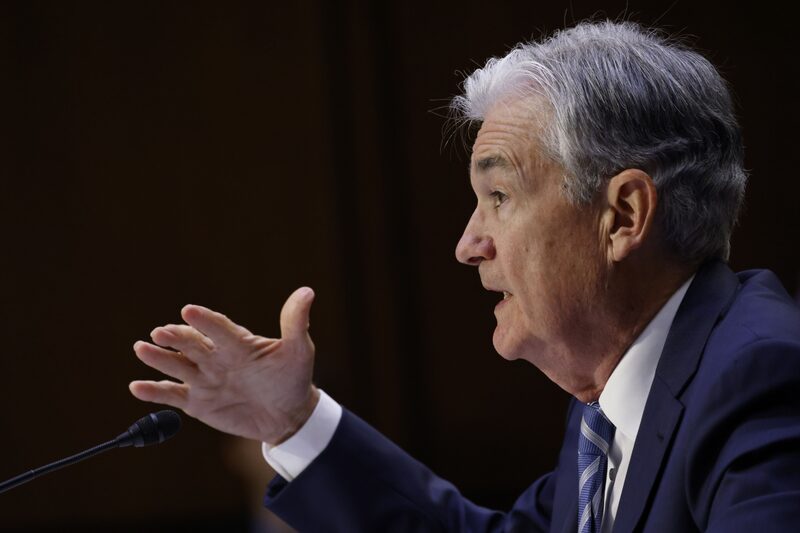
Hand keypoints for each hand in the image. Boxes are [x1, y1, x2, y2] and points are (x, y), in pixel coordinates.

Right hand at [129, 287, 318, 444]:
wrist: (287, 414)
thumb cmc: (292, 378)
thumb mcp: (298, 351)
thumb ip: (296, 323)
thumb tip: (307, 292)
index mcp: (237, 343)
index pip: (219, 328)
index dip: (205, 321)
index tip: (189, 311)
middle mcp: (216, 357)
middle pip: (192, 344)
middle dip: (176, 337)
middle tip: (160, 333)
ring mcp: (204, 378)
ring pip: (177, 365)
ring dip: (159, 357)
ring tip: (141, 349)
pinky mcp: (196, 402)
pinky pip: (172, 395)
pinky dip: (153, 391)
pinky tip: (137, 387)